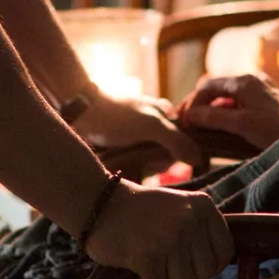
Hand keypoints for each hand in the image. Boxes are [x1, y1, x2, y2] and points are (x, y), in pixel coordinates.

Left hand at [75, 94, 206, 172]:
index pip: (185, 142)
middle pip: (168, 153)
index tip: (160, 159)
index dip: (177, 155)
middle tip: (141, 161)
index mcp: (167, 114)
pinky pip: (136, 161)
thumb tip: (197, 160)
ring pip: (151, 159)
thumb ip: (176, 141)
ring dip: (142, 165)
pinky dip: (132, 165)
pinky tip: (123, 165)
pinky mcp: (125, 144)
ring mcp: (139, 135)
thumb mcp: (151, 126)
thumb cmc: (117, 116)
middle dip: (156, 161)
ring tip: (128, 161)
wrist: (80, 113)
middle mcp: (156, 123)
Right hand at [83, 182, 233, 278]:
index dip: (209, 265)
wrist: (97, 203)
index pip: (225, 251)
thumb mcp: (179, 208)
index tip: (189, 263)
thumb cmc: (139, 212)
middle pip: (205, 271)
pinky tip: (138, 271)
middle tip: (165, 264)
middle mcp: (190, 219)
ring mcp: (170, 237)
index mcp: (203, 206)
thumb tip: (218, 266)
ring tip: (152, 266)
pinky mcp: (148, 254)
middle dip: (185, 274)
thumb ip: (200, 229)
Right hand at [175, 74, 278, 152]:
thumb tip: (188, 115)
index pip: (207, 86)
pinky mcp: (266, 102)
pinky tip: (220, 128)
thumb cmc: (275, 131)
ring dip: (211, 110)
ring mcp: (260, 90)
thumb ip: (212, 117)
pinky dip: (225, 113)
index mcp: (244, 81)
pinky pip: (238, 103)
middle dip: (199, 105)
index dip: (192, 102)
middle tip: (186, 123)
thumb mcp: (241, 124)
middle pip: (216, 89)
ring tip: (199, 128)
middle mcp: (251, 80)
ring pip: (227, 97)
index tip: (182, 121)